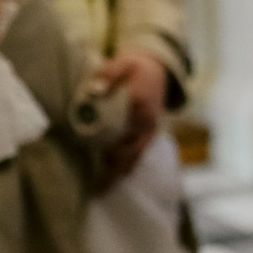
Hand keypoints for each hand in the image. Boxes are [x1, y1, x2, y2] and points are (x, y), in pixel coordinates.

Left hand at [95, 49, 171, 184]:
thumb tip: (95, 91)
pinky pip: (138, 153)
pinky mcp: (148, 133)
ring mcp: (149, 130)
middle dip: (115, 171)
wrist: (158, 69)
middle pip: (132, 151)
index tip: (97, 163)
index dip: (112, 149)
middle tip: (97, 189)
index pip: (126, 132)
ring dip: (120, 172)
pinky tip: (115, 177)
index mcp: (142, 105)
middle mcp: (148, 122)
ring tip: (103, 189)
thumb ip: (108, 74)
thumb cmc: (136, 67)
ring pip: (136, 156)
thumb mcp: (123, 62)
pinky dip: (127, 166)